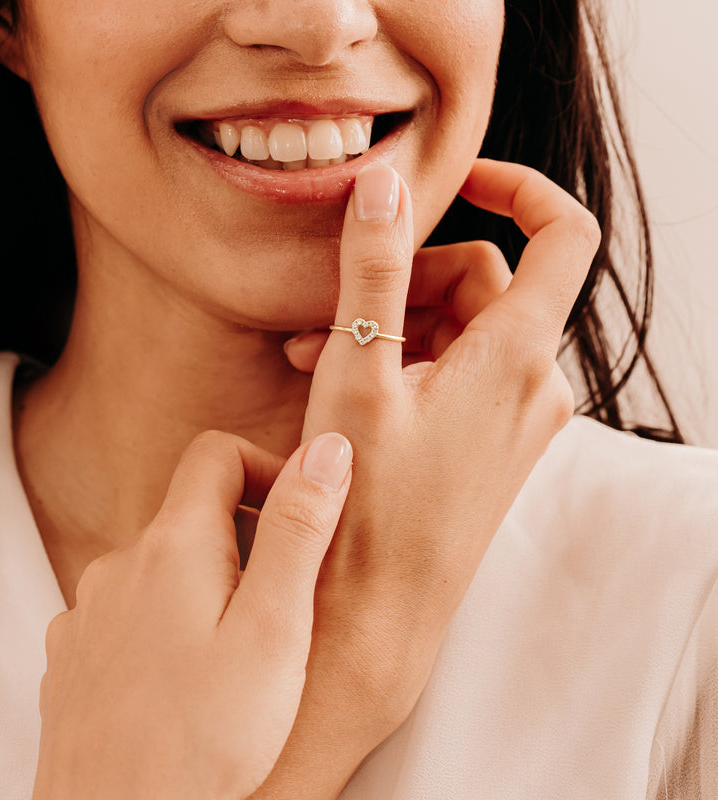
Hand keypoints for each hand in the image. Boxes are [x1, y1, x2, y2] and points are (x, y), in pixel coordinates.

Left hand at [32, 430, 352, 799]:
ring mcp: (87, 612)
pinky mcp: (72, 657)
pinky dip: (162, 625)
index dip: (264, 469)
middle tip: (278, 610)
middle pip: (189, 512)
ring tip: (233, 657)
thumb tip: (326, 447)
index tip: (293, 522)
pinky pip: (126, 612)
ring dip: (202, 588)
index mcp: (174, 544)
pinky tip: (184, 683)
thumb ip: (299, 529)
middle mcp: (118, 564)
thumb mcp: (276, 628)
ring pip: (159, 566)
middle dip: (242, 541)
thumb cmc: (207, 739)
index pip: (216, 453)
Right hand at [256, 160, 599, 797]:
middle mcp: (531, 383)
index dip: (518, 189)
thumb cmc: (366, 501)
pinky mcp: (491, 443)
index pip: (562, 235)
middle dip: (408, 277)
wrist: (377, 607)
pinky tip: (346, 382)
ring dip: (394, 324)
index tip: (460, 181)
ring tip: (318, 350)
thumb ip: (375, 270)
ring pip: (463, 330)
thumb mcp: (359, 372)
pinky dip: (408, 363)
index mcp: (515, 355)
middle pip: (484, 281)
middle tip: (335, 306)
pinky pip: (460, 375)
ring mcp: (514, 417)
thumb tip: (385, 186)